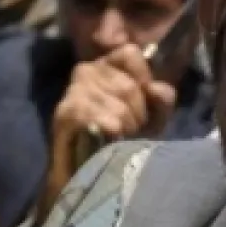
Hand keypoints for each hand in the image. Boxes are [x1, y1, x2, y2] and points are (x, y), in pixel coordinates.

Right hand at [50, 44, 176, 147]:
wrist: (89, 173)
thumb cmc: (122, 140)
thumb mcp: (151, 116)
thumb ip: (161, 99)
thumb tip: (156, 89)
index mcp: (107, 65)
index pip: (129, 53)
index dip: (144, 79)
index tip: (145, 104)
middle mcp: (86, 71)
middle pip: (128, 85)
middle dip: (138, 114)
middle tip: (131, 131)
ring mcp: (73, 91)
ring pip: (117, 107)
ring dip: (126, 129)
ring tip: (119, 139)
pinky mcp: (64, 113)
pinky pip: (100, 118)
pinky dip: (111, 133)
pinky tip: (109, 141)